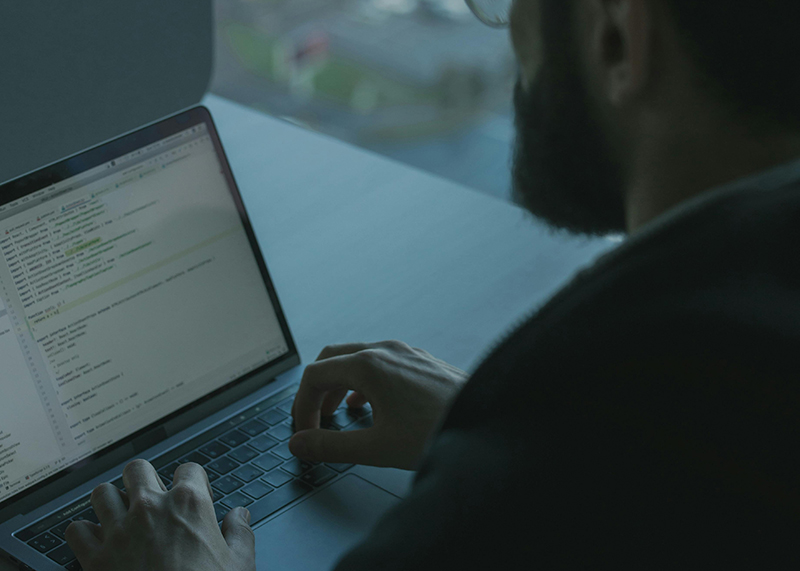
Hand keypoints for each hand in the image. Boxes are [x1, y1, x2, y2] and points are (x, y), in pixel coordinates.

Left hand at [65, 459, 254, 570]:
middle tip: (151, 498)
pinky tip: (97, 542)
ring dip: (110, 502)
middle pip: (138, 469)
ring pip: (102, 493)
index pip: (189, 469)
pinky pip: (76, 530)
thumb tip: (240, 516)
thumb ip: (240, 533)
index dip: (193, 481)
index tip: (194, 496)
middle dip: (143, 480)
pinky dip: (84, 534)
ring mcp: (118, 530)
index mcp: (189, 504)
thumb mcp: (239, 563)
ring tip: (120, 515)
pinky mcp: (94, 557)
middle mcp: (150, 509)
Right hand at [290, 340, 467, 469]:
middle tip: (314, 420)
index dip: (302, 406)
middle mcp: (385, 350)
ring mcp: (405, 352)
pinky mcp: (420, 361)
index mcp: (369, 365)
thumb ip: (331, 447)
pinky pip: (380, 362)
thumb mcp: (376, 447)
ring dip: (339, 385)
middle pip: (331, 360)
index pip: (314, 375)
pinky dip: (363, 381)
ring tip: (336, 414)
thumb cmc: (439, 432)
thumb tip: (300, 444)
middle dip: (317, 391)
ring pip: (356, 358)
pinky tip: (369, 405)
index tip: (305, 433)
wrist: (488, 423)